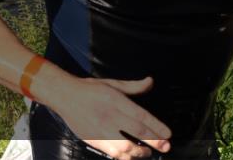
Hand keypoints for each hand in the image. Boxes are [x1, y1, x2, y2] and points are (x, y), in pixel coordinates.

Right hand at [55, 76, 170, 158]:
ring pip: (124, 146)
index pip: (141, 115)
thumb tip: (151, 81)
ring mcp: (100, 129)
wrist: (64, 95)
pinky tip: (130, 155)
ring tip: (147, 152)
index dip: (157, 126)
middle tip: (166, 146)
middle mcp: (109, 115)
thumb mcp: (112, 83)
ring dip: (139, 152)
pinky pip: (112, 152)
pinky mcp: (93, 139)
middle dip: (154, 141)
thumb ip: (133, 86)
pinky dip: (123, 156)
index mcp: (115, 100)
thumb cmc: (90, 89)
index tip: (168, 134)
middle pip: (136, 132)